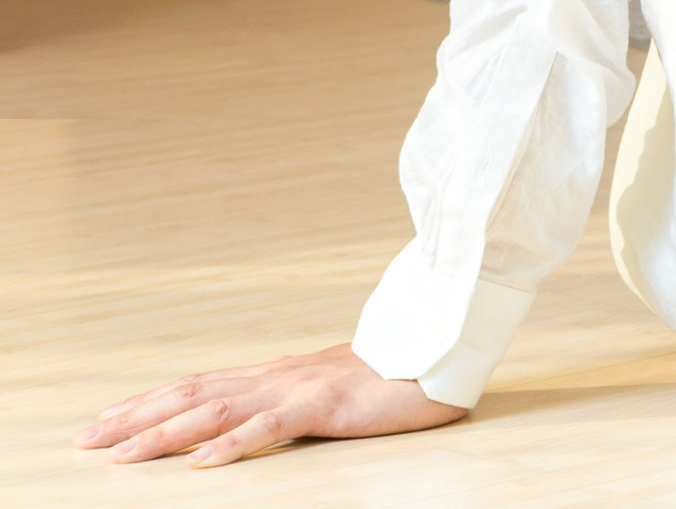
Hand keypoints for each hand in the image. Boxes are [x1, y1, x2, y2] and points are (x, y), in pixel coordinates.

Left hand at [76, 344, 466, 466]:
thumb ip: (287, 397)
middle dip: (135, 418)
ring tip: (122, 456)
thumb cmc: (392, 378)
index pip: (197, 383)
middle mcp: (277, 376)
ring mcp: (299, 388)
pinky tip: (200, 463)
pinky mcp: (326, 405)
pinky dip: (230, 445)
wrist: (444, 357)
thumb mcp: (327, 388)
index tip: (105, 418)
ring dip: (163, 434)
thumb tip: (248, 414)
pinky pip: (270, 427)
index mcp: (276, 373)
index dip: (148, 400)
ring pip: (216, 410)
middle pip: (191, 394)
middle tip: (87, 439)